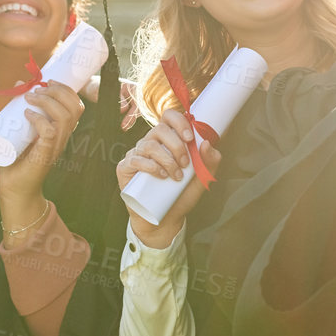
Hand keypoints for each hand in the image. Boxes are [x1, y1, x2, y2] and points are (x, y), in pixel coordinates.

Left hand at [0, 81, 85, 232]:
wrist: (14, 187)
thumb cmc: (18, 157)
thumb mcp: (21, 127)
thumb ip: (20, 107)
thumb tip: (19, 84)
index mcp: (61, 130)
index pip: (76, 106)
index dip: (66, 89)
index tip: (48, 81)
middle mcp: (62, 138)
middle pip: (73, 108)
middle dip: (57, 91)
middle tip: (38, 89)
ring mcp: (55, 147)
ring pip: (63, 118)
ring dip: (47, 102)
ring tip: (30, 98)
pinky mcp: (44, 155)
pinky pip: (49, 132)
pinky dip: (39, 119)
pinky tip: (27, 114)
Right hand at [117, 109, 219, 248]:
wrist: (165, 218)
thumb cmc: (182, 195)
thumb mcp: (202, 179)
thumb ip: (210, 162)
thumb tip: (207, 143)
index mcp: (167, 139)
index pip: (169, 117)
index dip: (179, 122)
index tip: (190, 138)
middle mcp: (150, 143)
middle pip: (159, 129)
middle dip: (176, 146)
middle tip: (185, 164)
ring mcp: (137, 154)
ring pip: (149, 144)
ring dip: (166, 159)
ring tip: (176, 176)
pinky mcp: (126, 167)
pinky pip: (135, 159)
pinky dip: (150, 166)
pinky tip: (161, 176)